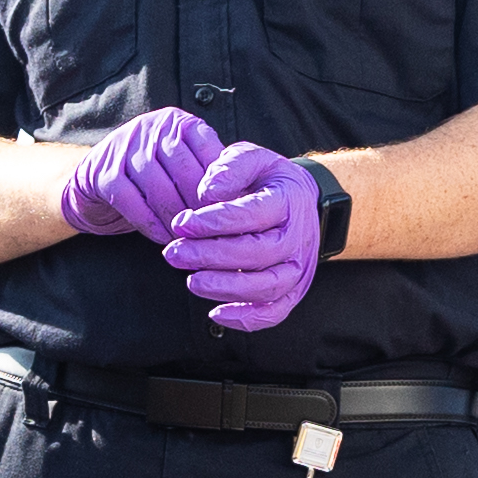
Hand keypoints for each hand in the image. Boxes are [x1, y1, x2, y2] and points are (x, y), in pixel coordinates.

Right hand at [57, 109, 227, 242]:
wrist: (92, 184)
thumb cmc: (152, 179)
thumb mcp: (182, 166)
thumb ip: (210, 174)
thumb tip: (248, 200)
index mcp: (178, 123)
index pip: (208, 150)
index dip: (222, 185)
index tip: (232, 212)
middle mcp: (151, 128)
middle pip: (184, 170)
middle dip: (201, 205)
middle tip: (214, 232)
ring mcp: (124, 148)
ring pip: (159, 187)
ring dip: (177, 218)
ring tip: (191, 239)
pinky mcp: (103, 174)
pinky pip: (132, 202)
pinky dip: (151, 224)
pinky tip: (164, 238)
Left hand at [160, 141, 319, 333]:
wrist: (303, 202)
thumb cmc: (268, 181)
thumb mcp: (252, 158)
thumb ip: (229, 168)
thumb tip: (205, 192)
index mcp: (288, 201)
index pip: (251, 214)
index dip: (213, 221)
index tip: (181, 223)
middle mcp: (297, 238)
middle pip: (257, 253)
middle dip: (211, 256)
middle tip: (174, 253)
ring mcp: (298, 268)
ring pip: (266, 286)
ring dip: (225, 288)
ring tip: (191, 281)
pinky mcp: (293, 291)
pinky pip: (274, 312)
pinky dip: (246, 319)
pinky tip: (215, 313)